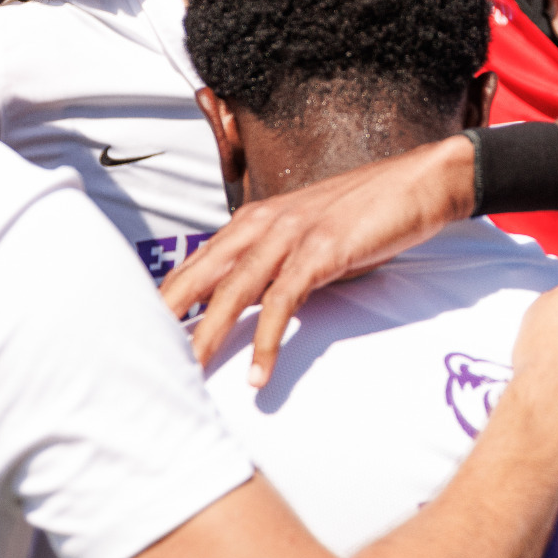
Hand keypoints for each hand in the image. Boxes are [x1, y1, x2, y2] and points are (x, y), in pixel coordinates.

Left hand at [162, 136, 474, 372]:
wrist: (420, 182)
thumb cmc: (368, 212)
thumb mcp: (310, 236)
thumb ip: (278, 262)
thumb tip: (251, 303)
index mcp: (256, 219)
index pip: (198, 263)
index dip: (167, 298)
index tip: (138, 331)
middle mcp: (264, 223)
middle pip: (202, 276)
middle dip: (168, 318)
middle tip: (136, 357)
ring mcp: (292, 235)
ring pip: (234, 291)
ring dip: (208, 337)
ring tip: (187, 375)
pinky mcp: (322, 251)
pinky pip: (284, 302)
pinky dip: (269, 341)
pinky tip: (259, 375)